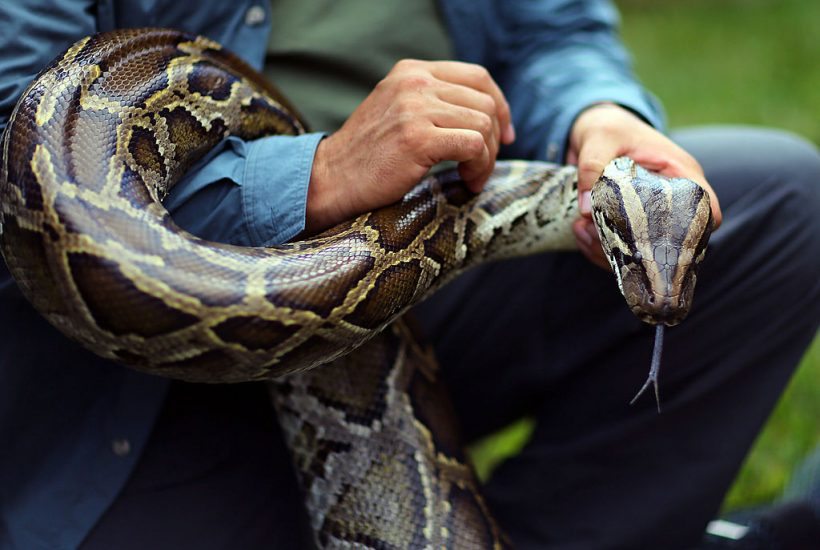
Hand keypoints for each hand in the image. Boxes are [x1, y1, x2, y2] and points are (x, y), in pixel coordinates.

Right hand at [305, 59, 514, 232]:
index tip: (504, 136)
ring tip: (471, 178)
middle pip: (485, 102)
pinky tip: (466, 182)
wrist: (330, 179)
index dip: (500, 106)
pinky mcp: (417, 138)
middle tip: (481, 167)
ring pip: (483, 124)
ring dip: (486, 158)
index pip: (478, 77)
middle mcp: (415, 82)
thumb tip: (486, 115)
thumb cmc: (367, 157)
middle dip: (494, 139)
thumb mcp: (398, 112)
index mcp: (412, 72)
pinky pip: (474, 146)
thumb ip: (433, 103)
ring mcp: (415, 108)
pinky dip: (479, 167)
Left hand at [567, 103, 721, 268]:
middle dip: (635, 249)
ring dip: (610, 251)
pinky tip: (579, 234)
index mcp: (679, 173)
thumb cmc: (607, 127)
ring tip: (582, 231)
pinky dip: (598, 250)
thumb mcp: (600, 137)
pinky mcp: (626, 225)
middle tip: (599, 236)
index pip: (706, 209)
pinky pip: (619, 249)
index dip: (696, 232)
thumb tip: (586, 210)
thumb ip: (592, 166)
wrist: (592, 130)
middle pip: (671, 241)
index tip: (661, 243)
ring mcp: (648, 215)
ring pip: (642, 251)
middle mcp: (669, 199)